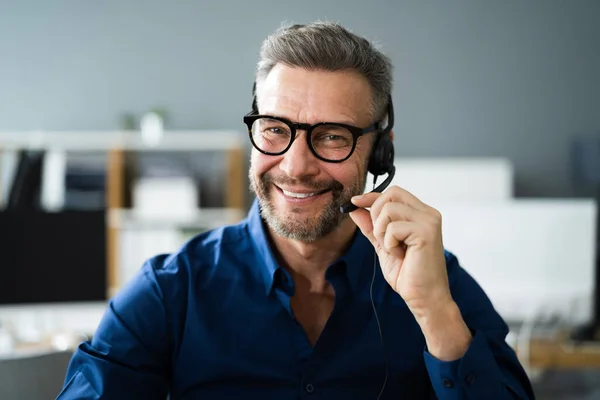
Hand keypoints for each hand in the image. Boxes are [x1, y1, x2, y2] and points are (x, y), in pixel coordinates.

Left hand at [349, 186, 450, 317]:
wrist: (423, 298)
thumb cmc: (408, 273)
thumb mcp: (383, 245)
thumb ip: (371, 226)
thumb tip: (355, 208)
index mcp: (421, 214)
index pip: (393, 193)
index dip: (371, 196)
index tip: (354, 203)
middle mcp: (428, 214)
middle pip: (391, 194)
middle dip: (376, 215)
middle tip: (382, 238)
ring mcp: (429, 222)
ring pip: (389, 210)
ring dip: (382, 232)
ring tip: (392, 249)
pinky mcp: (426, 233)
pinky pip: (393, 228)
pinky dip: (389, 244)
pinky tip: (400, 255)